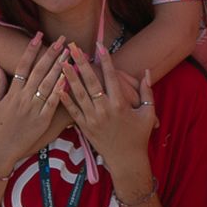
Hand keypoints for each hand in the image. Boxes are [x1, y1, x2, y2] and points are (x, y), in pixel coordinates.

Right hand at [0, 34, 76, 178]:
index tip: (38, 35)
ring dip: (60, 67)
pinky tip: (68, 78)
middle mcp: (23, 98)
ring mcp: (34, 109)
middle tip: (61, 40)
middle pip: (39, 71)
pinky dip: (61, 90)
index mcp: (12, 92)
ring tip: (69, 54)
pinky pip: (53, 103)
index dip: (31, 49)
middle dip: (51, 53)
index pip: (23, 65)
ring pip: (49, 84)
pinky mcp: (42, 120)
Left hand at [62, 45, 156, 186]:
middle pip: (91, 82)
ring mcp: (92, 119)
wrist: (127, 161)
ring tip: (62, 62)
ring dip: (70, 77)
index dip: (106, 60)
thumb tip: (147, 71)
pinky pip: (73, 111)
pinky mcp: (84, 127)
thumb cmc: (139, 136)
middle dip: (82, 63)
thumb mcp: (148, 113)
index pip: (111, 77)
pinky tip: (58, 87)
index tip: (99, 46)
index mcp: (120, 104)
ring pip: (79, 94)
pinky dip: (65, 99)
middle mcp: (104, 110)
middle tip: (73, 47)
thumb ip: (147, 91)